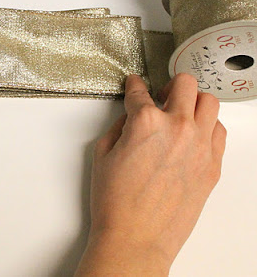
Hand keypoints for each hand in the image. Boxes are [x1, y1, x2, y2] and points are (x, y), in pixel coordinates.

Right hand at [75, 74, 225, 275]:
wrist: (136, 238)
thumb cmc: (117, 202)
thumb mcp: (102, 155)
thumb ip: (119, 127)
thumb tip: (131, 118)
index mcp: (145, 122)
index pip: (140, 91)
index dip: (134, 85)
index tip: (134, 85)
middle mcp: (178, 128)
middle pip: (184, 84)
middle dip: (170, 85)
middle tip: (161, 96)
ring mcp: (200, 146)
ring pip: (209, 102)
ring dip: (193, 102)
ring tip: (181, 113)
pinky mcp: (213, 165)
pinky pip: (219, 131)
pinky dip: (207, 126)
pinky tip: (194, 135)